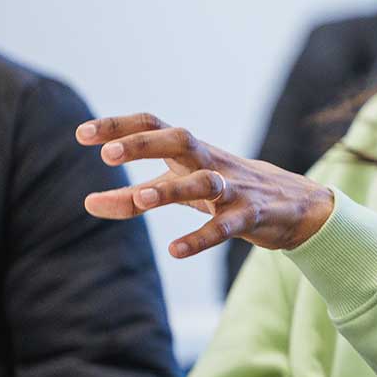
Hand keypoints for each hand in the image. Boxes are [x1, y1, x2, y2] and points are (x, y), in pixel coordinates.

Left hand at [79, 113, 335, 257]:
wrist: (295, 204)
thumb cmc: (225, 190)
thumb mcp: (177, 190)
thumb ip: (131, 198)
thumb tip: (87, 203)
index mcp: (191, 151)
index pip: (154, 125)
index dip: (119, 127)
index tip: (81, 134)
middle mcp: (211, 162)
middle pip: (181, 141)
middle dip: (145, 145)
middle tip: (108, 156)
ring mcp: (233, 188)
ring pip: (205, 182)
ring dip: (173, 190)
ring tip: (142, 200)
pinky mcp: (250, 216)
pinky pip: (226, 226)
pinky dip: (201, 238)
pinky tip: (176, 251)